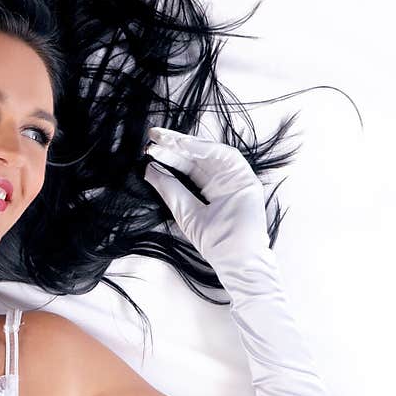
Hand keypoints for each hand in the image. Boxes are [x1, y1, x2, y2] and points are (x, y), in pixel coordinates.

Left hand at [142, 127, 271, 282]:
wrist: (234, 260)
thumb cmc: (213, 242)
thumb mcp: (184, 211)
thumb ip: (169, 188)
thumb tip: (149, 169)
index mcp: (211, 189)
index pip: (187, 166)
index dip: (169, 156)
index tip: (149, 149)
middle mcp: (223, 180)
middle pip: (197, 156)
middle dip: (175, 145)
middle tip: (153, 136)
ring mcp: (236, 178)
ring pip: (210, 152)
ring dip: (187, 143)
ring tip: (165, 139)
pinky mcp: (247, 179)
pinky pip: (226, 156)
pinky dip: (204, 149)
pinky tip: (184, 145)